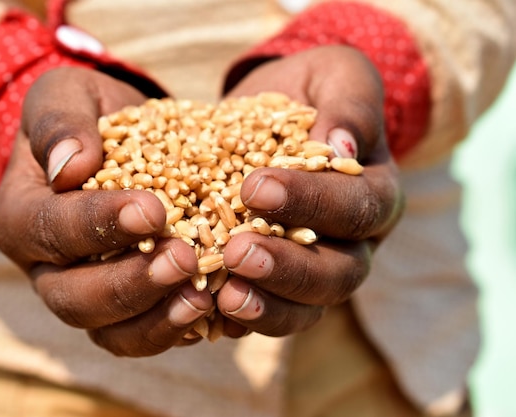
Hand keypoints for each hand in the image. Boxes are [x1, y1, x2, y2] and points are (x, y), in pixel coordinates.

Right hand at [0, 67, 212, 356]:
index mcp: (21, 219)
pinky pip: (145, 337)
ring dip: (158, 321)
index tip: (152, 210)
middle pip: (76, 300)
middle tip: (184, 259)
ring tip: (203, 297)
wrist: (118, 143)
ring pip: (111, 334)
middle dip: (131, 284)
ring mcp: (87, 296)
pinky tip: (218, 308)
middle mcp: (47, 270)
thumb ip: (59, 122)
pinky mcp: (126, 311)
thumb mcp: (66, 95)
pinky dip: (179, 330)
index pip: (51, 231)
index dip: (99, 225)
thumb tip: (69, 166)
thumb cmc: (88, 117)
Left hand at [217, 46, 403, 336]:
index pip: (356, 208)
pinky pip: (266, 316)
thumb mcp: (336, 76)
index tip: (255, 189)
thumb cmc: (308, 93)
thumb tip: (341, 147)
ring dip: (266, 307)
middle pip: (338, 274)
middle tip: (237, 253)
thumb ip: (350, 103)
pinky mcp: (276, 287)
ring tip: (223, 296)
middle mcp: (353, 244)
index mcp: (375, 194)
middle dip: (288, 268)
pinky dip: (236, 319)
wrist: (270, 119)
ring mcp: (315, 271)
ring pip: (306, 310)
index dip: (310, 204)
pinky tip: (202, 309)